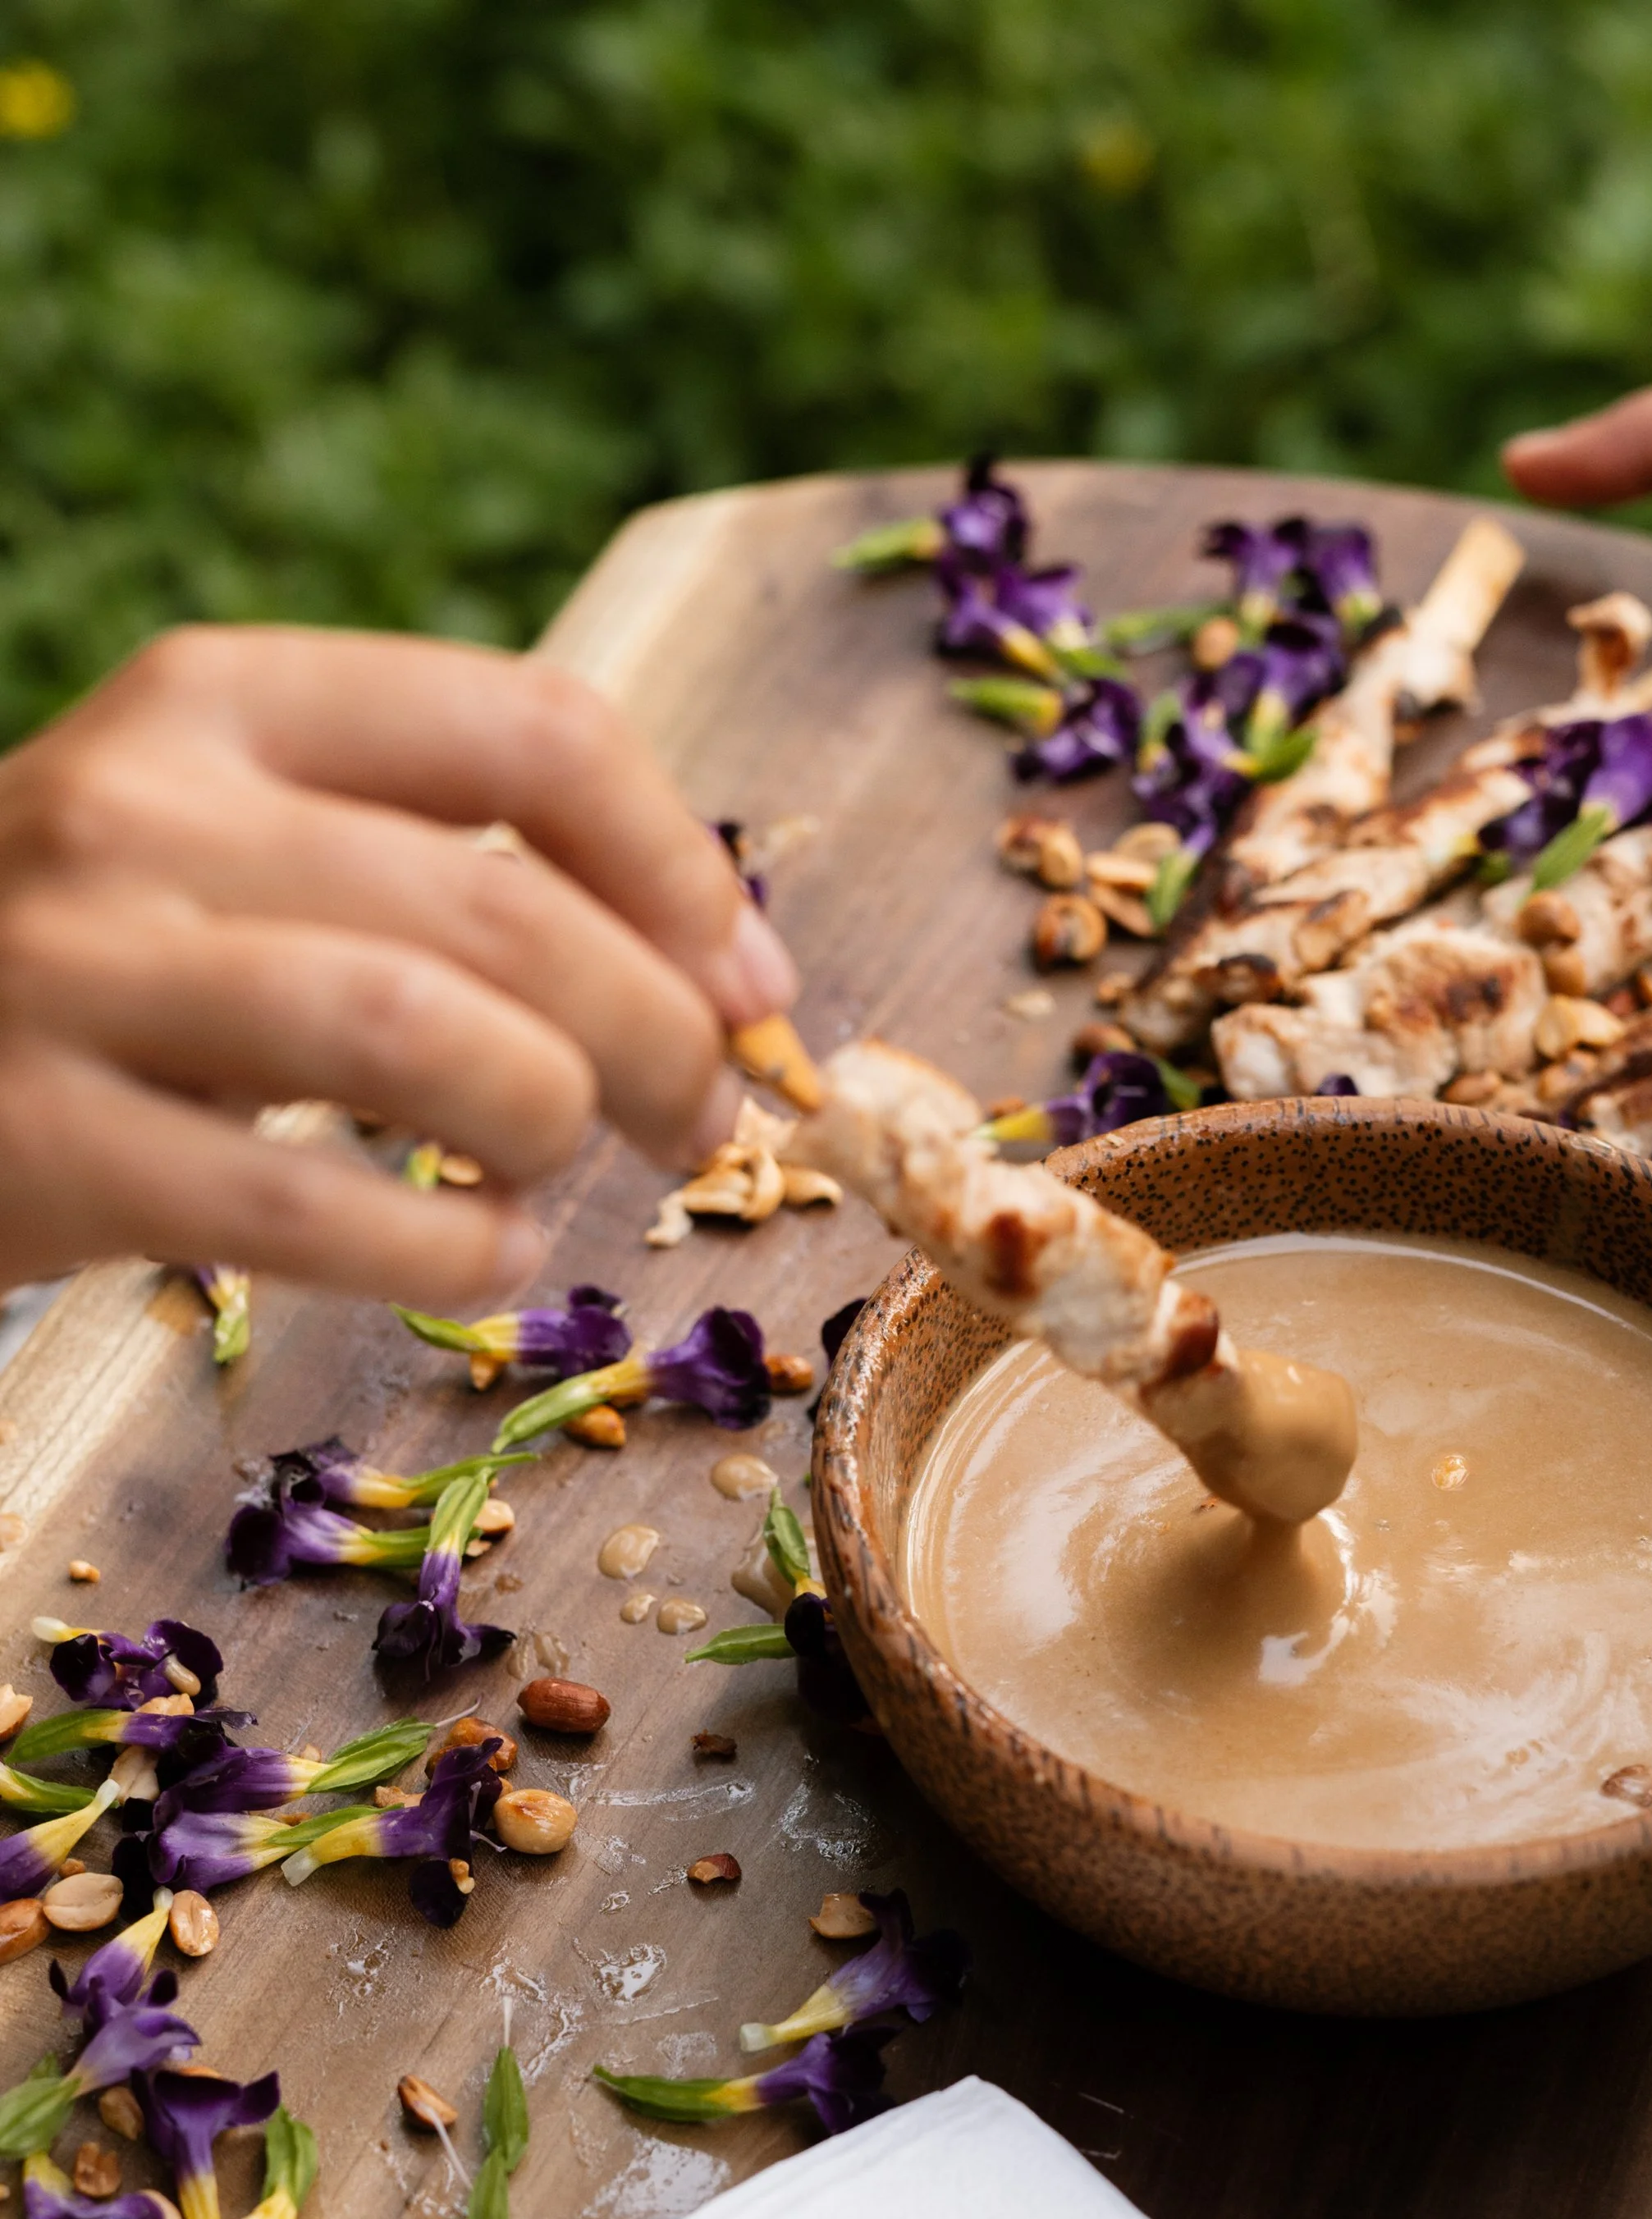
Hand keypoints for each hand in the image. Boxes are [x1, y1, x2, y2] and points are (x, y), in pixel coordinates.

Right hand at [0, 629, 798, 1300]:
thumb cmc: (102, 973)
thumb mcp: (246, 853)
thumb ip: (451, 875)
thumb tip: (734, 982)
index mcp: (225, 700)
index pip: (536, 732)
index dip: (690, 873)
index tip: (755, 989)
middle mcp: (143, 803)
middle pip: (507, 909)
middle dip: (662, 1038)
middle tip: (701, 1124)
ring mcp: (75, 969)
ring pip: (423, 1035)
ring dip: (552, 1126)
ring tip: (559, 1177)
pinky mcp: (40, 1142)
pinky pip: (312, 1206)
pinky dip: (452, 1252)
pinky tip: (484, 1260)